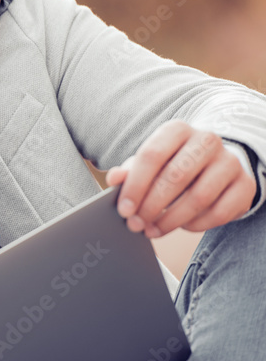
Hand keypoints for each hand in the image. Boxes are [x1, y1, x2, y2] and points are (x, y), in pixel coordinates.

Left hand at [106, 120, 256, 237]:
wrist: (214, 165)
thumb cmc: (172, 164)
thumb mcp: (148, 163)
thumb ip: (129, 170)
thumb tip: (114, 178)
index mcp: (177, 130)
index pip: (152, 155)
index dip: (135, 186)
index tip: (124, 210)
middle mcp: (206, 140)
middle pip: (175, 176)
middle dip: (151, 206)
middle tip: (136, 225)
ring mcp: (230, 162)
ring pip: (198, 197)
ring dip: (171, 220)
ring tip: (153, 230)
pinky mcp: (246, 185)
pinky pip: (220, 212)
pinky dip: (197, 225)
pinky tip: (182, 227)